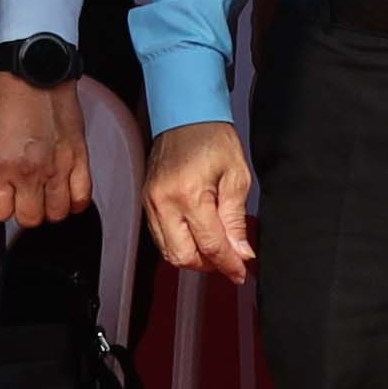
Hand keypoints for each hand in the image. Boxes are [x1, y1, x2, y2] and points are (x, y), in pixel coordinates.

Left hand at [0, 71, 85, 237]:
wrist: (38, 75)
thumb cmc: (7, 103)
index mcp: (2, 166)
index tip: (0, 198)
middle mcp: (31, 172)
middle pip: (30, 218)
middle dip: (24, 211)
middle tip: (22, 196)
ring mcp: (60, 167)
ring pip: (57, 213)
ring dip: (49, 209)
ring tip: (44, 196)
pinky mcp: (81, 158)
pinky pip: (83, 196)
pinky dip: (74, 202)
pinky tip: (66, 193)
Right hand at [146, 121, 259, 280]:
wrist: (185, 115)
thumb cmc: (212, 138)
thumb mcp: (236, 177)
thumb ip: (236, 219)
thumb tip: (241, 252)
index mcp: (188, 194)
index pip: (209, 245)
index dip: (228, 264)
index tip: (240, 273)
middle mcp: (163, 203)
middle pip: (183, 257)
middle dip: (209, 265)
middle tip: (230, 261)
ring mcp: (150, 204)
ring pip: (169, 252)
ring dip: (194, 258)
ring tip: (216, 250)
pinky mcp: (146, 203)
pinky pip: (160, 238)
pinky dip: (179, 245)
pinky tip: (198, 238)